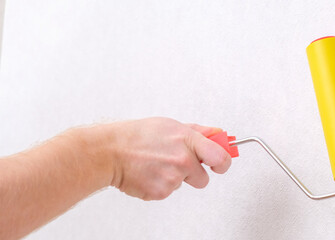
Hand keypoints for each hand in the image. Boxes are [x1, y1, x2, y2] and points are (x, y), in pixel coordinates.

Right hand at [104, 117, 231, 199]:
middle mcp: (182, 160)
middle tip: (177, 164)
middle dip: (194, 174)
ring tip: (156, 164)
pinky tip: (149, 172)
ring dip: (174, 177)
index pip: (220, 157)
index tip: (221, 163)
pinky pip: (168, 192)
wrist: (109, 152)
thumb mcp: (171, 125)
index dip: (223, 163)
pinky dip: (159, 185)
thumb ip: (198, 132)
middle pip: (204, 179)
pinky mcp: (160, 192)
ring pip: (183, 184)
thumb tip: (217, 134)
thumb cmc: (137, 136)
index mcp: (187, 141)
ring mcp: (172, 178)